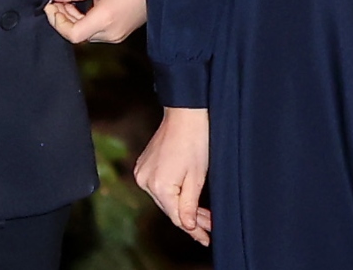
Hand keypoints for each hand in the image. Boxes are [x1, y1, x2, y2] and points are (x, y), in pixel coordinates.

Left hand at [46, 0, 147, 43]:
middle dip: (63, 18)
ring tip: (68, 1)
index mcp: (104, 21)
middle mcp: (110, 34)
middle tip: (56, 0)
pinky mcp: (120, 33)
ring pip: (86, 34)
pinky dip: (85, 20)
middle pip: (77, 35)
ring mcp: (116, 36)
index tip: (51, 6)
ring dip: (73, 19)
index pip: (72, 34)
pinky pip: (96, 32)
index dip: (57, 21)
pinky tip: (82, 6)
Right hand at [132, 107, 211, 245]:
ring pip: (165, 199)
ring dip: (183, 206)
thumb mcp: (197, 178)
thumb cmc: (195, 142)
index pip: (176, 217)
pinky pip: (160, 187)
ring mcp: (142, 173)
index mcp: (159, 186)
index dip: (193, 230)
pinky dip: (173, 193)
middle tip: (210, 227)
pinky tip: (188, 198)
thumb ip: (189, 206)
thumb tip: (187, 227)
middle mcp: (145, 181)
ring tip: (204, 215)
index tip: (206, 239)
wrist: (185, 114)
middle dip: (190, 218)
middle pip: (169, 208)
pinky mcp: (144, 166)